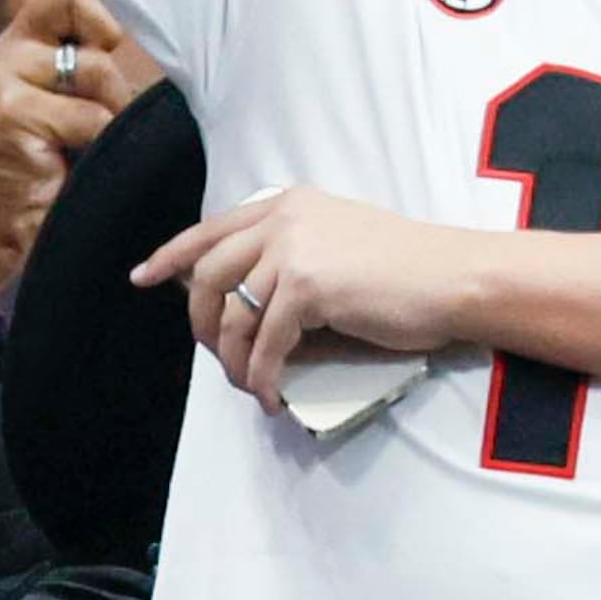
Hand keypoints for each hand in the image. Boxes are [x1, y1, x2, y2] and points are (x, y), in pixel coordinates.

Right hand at [0, 0, 144, 296]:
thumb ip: (86, 68)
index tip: (108, 54)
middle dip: (110, 70)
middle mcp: (10, 50)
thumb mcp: (65, 107)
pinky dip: (96, 144)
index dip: (99, 14)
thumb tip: (154, 49)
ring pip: (96, 69)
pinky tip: (71, 165)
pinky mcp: (13, 111)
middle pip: (83, 14)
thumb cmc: (41, 170)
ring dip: (110, 113)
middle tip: (100, 114)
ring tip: (88, 145)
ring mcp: (6, 77)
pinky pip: (89, 116)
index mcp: (22, 43)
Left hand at [135, 184, 478, 413]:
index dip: (171, 255)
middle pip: (208, 274)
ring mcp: (293, 250)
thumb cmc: (409, 271)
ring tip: (247, 384)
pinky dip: (261, 378)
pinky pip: (264, 345)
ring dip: (231, 360)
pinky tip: (270, 395)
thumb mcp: (340, 244)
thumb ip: (291, 258)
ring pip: (231, 315)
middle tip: (211, 355)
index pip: (212, 228)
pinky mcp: (307, 288)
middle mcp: (284, 219)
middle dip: (200, 323)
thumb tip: (245, 306)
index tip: (144, 277)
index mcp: (289, 204)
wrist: (455, 278)